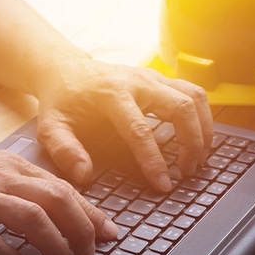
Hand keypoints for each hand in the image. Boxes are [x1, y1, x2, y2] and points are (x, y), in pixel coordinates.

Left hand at [35, 57, 213, 190]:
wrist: (65, 69)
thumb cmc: (61, 102)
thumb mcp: (50, 127)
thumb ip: (64, 150)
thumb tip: (84, 175)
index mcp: (111, 94)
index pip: (140, 130)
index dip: (154, 160)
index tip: (163, 185)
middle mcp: (138, 81)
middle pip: (181, 107)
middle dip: (191, 142)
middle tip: (188, 172)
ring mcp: (153, 77)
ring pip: (194, 96)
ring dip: (204, 129)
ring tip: (199, 159)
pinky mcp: (161, 79)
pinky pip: (193, 93)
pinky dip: (203, 116)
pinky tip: (198, 139)